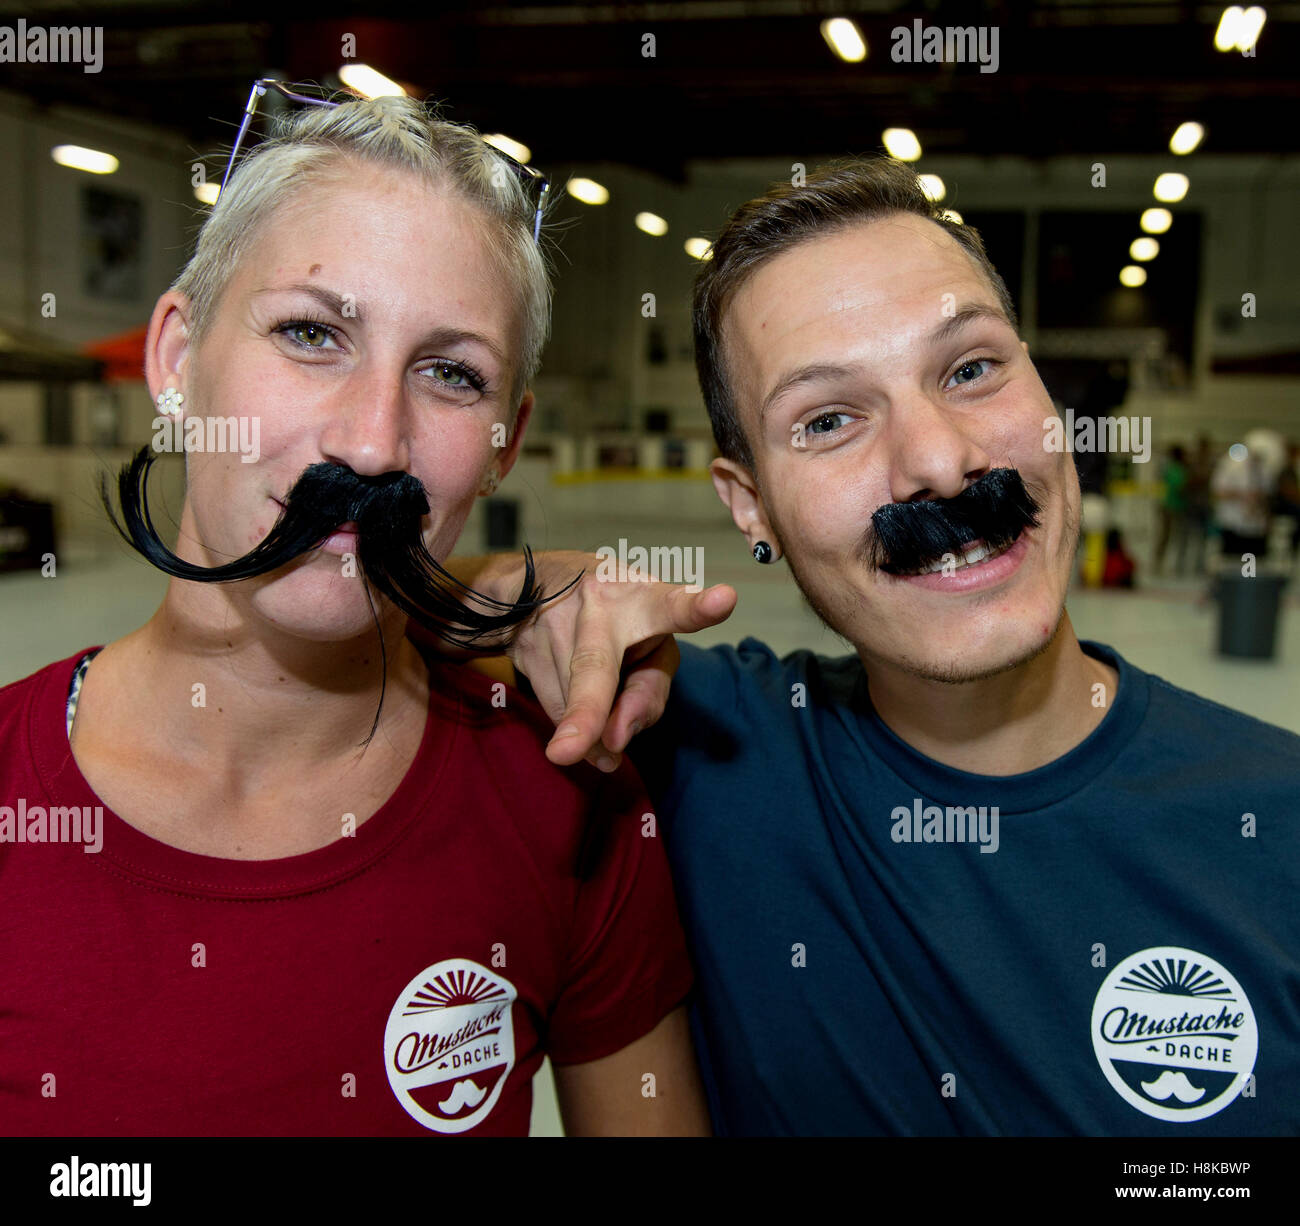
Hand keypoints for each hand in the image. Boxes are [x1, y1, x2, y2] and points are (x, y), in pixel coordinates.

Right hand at [502, 551, 736, 770]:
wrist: (531, 588)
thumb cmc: (615, 618)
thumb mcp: (648, 644)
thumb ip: (647, 694)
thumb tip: (613, 745)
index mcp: (644, 599)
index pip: (672, 605)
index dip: (695, 607)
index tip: (723, 601)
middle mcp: (598, 604)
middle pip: (594, 668)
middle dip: (586, 713)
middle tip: (568, 752)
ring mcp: (554, 622)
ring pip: (570, 703)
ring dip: (587, 731)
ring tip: (600, 725)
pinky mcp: (524, 646)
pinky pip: (550, 708)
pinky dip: (568, 724)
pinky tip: (575, 717)